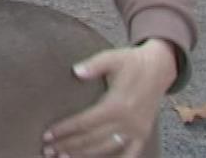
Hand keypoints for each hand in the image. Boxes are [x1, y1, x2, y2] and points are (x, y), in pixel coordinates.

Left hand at [42, 40, 177, 157]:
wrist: (159, 67)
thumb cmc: (130, 62)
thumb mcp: (111, 58)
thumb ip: (93, 66)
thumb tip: (75, 71)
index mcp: (117, 104)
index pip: (84, 123)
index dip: (64, 130)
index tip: (47, 135)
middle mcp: (127, 121)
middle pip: (92, 139)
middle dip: (68, 145)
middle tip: (48, 151)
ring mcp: (137, 130)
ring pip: (106, 149)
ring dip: (84, 155)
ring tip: (63, 157)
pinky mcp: (144, 134)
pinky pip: (130, 153)